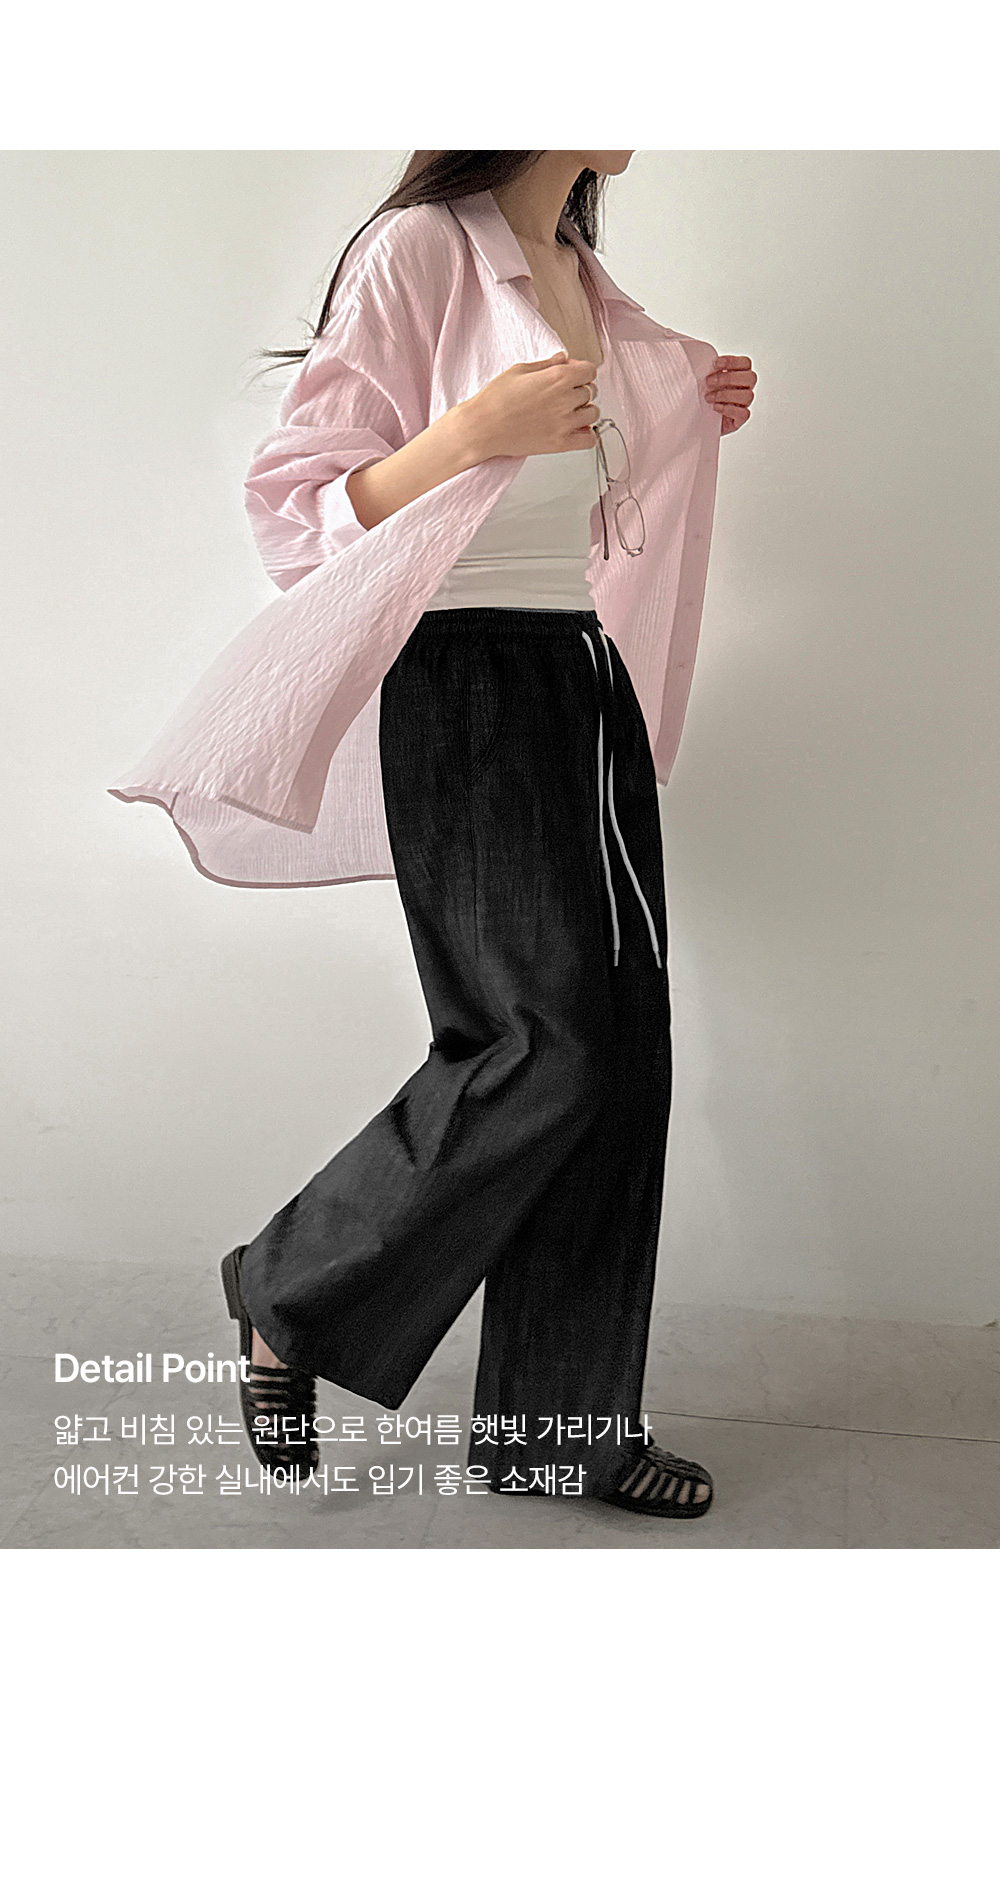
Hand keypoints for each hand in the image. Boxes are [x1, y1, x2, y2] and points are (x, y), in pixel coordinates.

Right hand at [461, 351, 600, 460]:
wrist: (482, 427)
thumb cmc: (495, 399)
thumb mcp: (520, 370)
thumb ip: (547, 365)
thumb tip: (563, 359)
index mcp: (557, 377)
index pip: (590, 370)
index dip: (582, 371)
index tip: (574, 374)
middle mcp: (565, 399)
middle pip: (590, 391)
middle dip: (579, 389)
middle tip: (564, 393)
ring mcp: (564, 423)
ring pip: (593, 414)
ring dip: (584, 411)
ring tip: (569, 411)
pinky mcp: (560, 443)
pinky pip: (589, 439)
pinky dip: (586, 434)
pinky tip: (574, 429)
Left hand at [704, 355, 755, 434]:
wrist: (696, 420)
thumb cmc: (701, 396)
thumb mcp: (702, 379)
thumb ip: (705, 367)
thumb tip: (692, 352)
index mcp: (739, 374)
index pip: (746, 363)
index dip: (733, 361)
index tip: (715, 364)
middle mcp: (744, 388)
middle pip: (751, 378)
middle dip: (728, 378)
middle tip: (709, 382)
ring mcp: (743, 404)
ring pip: (748, 395)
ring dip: (726, 395)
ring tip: (708, 397)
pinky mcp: (740, 419)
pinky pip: (744, 413)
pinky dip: (729, 409)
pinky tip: (715, 407)